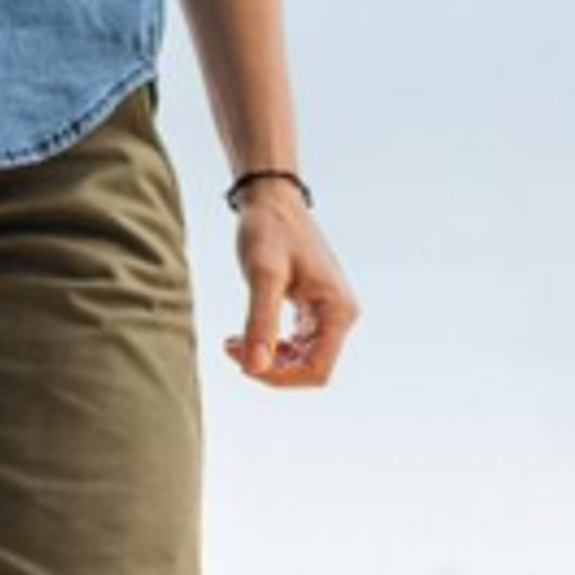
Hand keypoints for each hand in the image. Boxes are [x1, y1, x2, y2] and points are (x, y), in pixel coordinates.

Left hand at [226, 187, 359, 388]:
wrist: (272, 198)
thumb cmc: (269, 227)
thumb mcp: (263, 273)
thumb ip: (261, 322)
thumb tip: (255, 369)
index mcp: (338, 311)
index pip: (317, 370)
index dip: (280, 377)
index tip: (243, 363)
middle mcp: (341, 316)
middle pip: (310, 369)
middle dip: (272, 368)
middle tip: (233, 349)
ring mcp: (329, 315)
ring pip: (302, 361)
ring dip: (269, 360)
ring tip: (234, 343)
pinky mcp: (315, 312)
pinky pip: (296, 345)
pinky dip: (271, 347)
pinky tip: (246, 336)